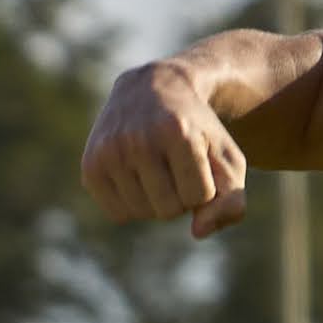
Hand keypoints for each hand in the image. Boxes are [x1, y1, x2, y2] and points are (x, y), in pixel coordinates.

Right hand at [82, 58, 254, 237]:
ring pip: (142, 213)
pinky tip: (136, 178)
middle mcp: (139, 140)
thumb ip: (231, 200)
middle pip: (169, 210)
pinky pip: (118, 214)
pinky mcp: (91, 165)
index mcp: (178, 132)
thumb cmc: (197, 130)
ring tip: (156, 170)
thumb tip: (197, 233)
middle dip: (180, 196)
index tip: (197, 160)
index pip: (199, 197)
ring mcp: (110, 152)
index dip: (204, 186)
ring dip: (156, 201)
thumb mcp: (226, 157)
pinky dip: (132, 205)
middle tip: (176, 166)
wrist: (152, 89)